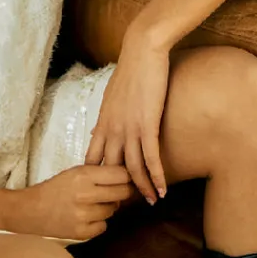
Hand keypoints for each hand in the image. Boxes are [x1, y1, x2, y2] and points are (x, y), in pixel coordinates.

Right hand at [15, 165, 133, 241]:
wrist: (32, 210)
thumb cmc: (55, 188)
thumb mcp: (75, 172)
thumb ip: (99, 173)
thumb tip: (127, 176)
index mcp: (84, 174)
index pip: (120, 174)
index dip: (127, 176)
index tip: (128, 178)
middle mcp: (86, 194)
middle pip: (122, 193)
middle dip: (123, 192)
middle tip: (118, 191)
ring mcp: (85, 215)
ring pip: (113, 210)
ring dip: (108, 207)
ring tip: (94, 204)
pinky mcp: (82, 232)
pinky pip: (103, 226)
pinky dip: (99, 222)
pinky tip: (87, 217)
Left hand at [85, 26, 170, 203]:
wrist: (142, 50)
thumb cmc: (130, 70)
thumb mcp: (112, 96)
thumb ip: (107, 118)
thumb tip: (99, 132)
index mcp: (103, 122)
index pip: (93, 159)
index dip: (96, 179)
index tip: (101, 194)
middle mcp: (112, 129)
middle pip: (110, 170)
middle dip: (116, 190)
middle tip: (125, 207)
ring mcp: (129, 128)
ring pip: (132, 169)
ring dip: (142, 189)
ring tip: (151, 202)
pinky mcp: (147, 124)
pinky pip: (151, 158)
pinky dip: (157, 177)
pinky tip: (163, 190)